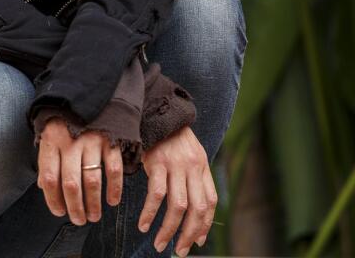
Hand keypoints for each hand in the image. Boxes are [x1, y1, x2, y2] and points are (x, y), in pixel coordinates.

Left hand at [36, 117, 123, 225]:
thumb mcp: (49, 136)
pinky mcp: (110, 139)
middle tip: (79, 220)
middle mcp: (71, 142)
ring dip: (93, 203)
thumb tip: (45, 188)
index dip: (53, 200)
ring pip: (92, 180)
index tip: (59, 212)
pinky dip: (114, 188)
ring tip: (93, 216)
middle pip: (71, 184)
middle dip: (76, 208)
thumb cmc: (65, 121)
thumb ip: (47, 161)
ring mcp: (92, 141)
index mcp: (52, 142)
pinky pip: (114, 169)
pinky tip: (112, 201)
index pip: (50, 178)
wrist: (88, 94)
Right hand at [137, 126, 215, 254]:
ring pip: (177, 205)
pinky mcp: (157, 163)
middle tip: (179, 250)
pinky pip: (156, 194)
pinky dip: (149, 213)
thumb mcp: (190, 155)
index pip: (210, 202)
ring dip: (169, 228)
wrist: (156, 111)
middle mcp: (192, 167)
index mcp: (202, 166)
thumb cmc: (171, 138)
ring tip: (159, 243)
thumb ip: (194, 179)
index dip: (204, 225)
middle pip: (197, 208)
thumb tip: (193, 212)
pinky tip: (143, 224)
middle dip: (188, 233)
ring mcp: (175, 165)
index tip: (196, 241)